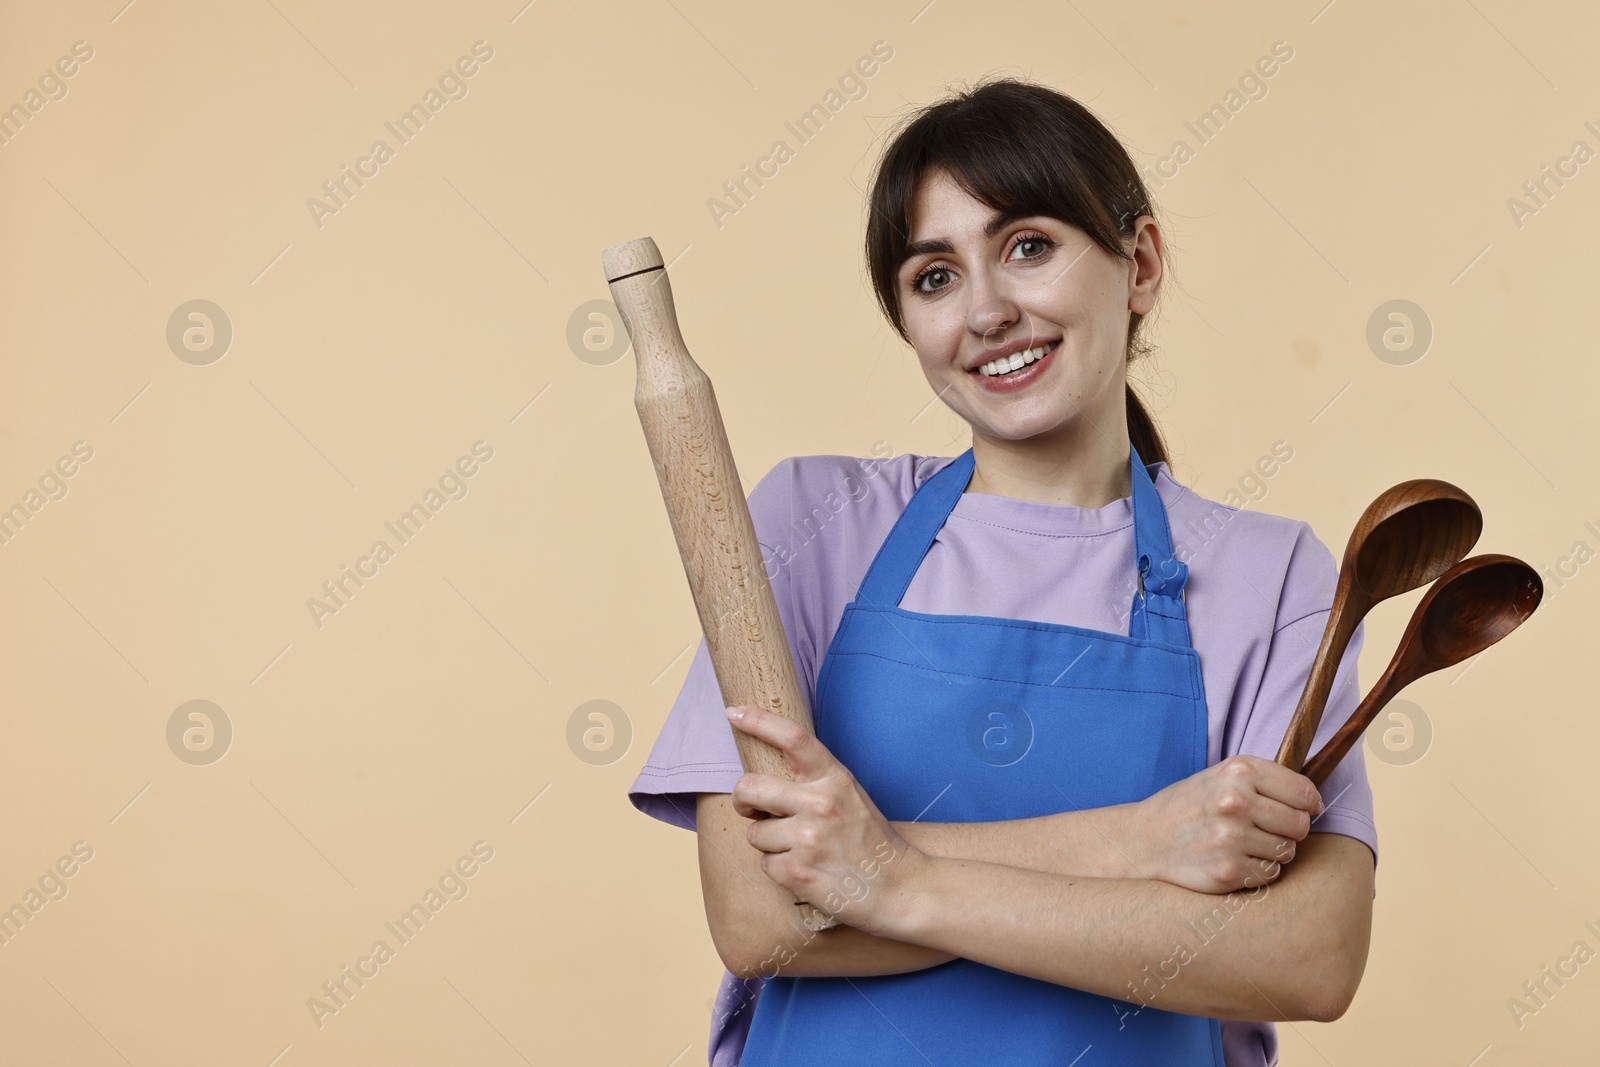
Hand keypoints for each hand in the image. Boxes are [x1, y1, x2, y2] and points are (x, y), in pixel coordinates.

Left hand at [724, 704, 924, 935]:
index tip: (735, 713)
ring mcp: (808, 840)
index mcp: (835, 780)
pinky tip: (807, 871)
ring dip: (770, 844)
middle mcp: (820, 805)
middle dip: (742, 800)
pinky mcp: (798, 873)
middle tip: (752, 809)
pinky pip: (765, 864)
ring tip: (802, 850)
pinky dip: (780, 870)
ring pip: (755, 833)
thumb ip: (814, 782)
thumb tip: (766, 776)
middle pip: (748, 787)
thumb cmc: (870, 842)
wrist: (899, 888)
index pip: (793, 739)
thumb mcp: (850, 796)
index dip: (759, 721)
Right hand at [1131, 755, 1322, 893]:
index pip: (1305, 792)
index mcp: (1238, 771)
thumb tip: (1316, 802)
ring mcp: (1231, 838)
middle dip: (1290, 829)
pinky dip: (1258, 869)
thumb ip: (1265, 781)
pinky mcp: (1228, 870)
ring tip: (1245, 843)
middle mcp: (1235, 801)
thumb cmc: (1189, 806)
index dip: (1308, 804)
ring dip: (1273, 851)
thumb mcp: (1221, 776)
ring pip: (1288, 851)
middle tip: (1265, 828)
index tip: (1302, 809)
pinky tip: (1236, 859)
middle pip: (1300, 824)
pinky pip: (1270, 873)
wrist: (1145, 840)